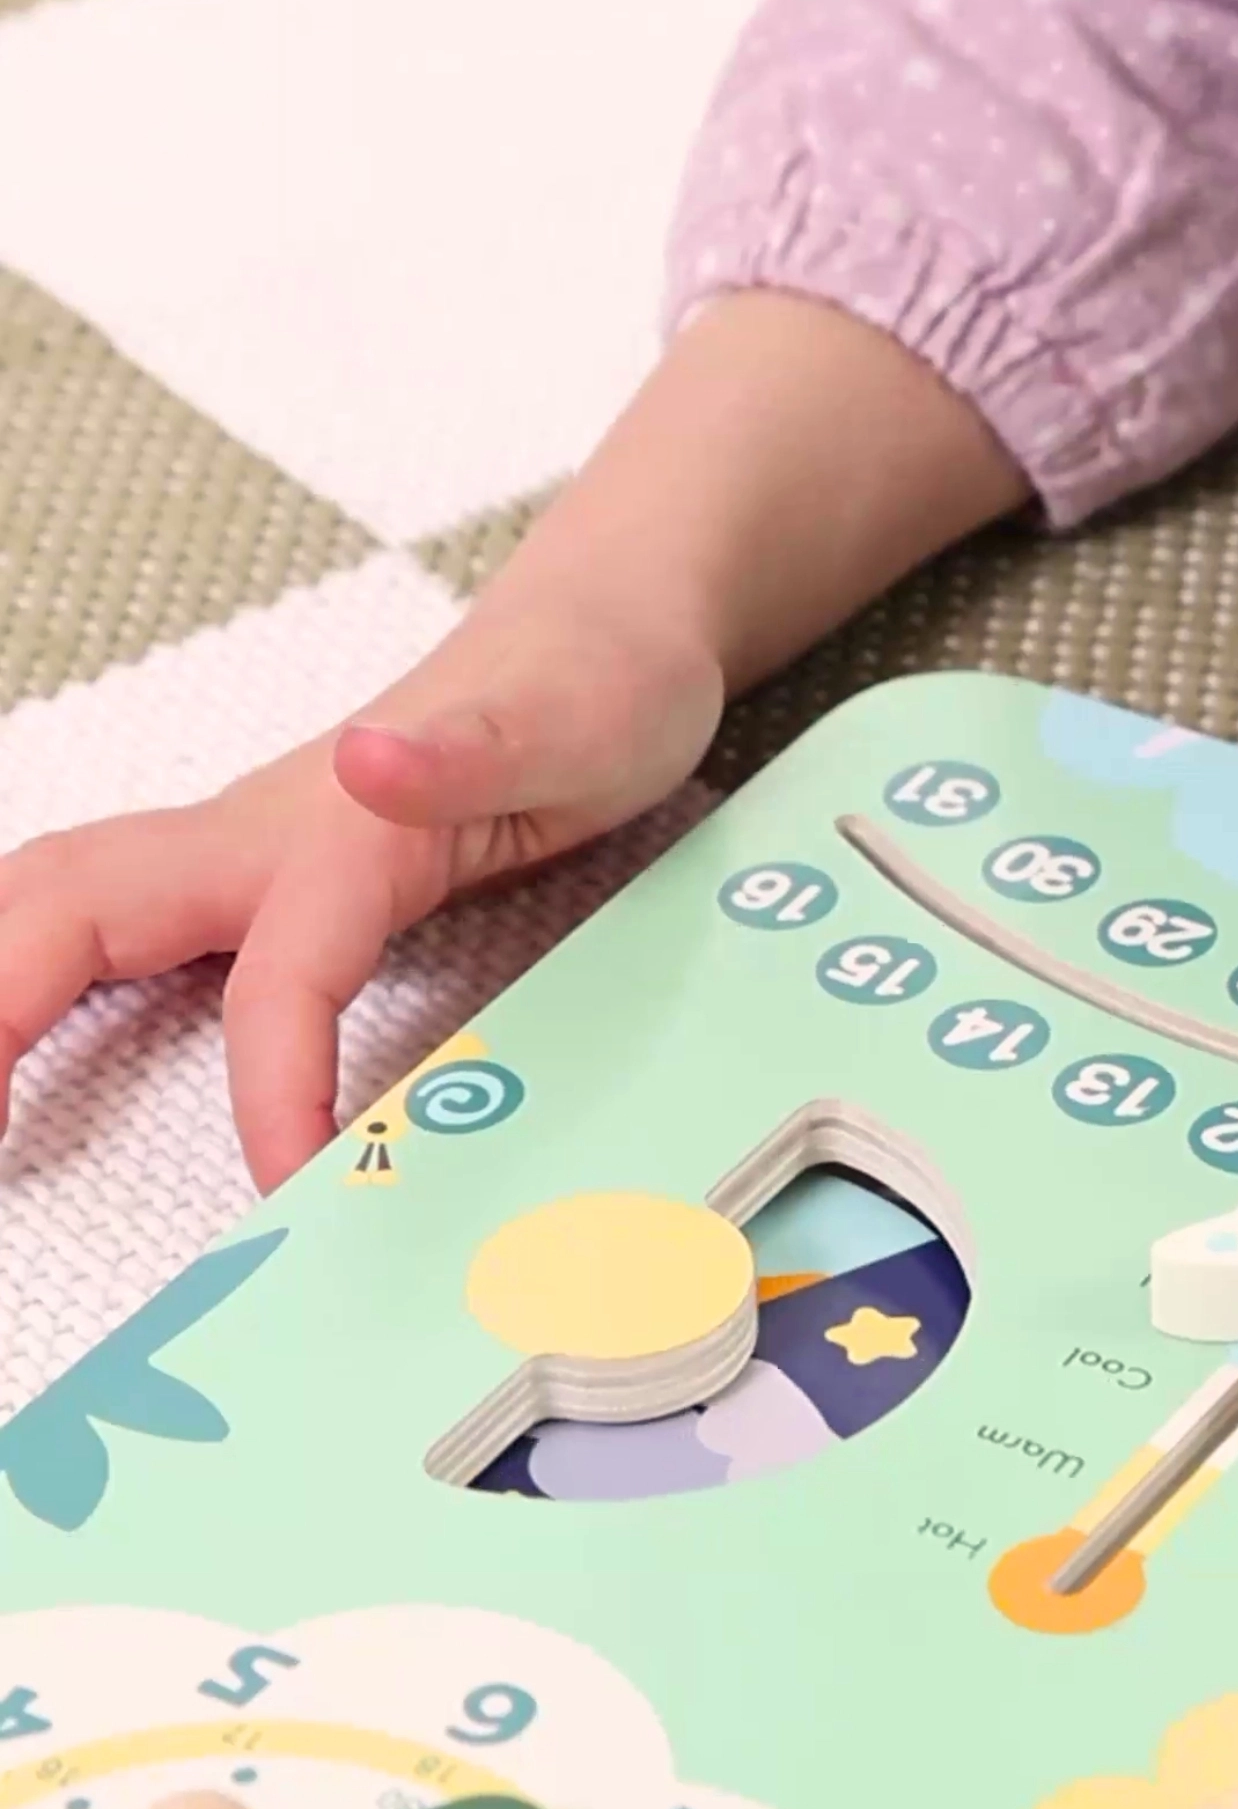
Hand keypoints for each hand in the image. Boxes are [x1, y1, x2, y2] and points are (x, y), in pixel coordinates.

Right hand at [0, 600, 723, 1192]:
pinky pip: (126, 930)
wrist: (607, 627)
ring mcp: (251, 852)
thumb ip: (471, 750)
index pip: (276, 980)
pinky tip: (17, 1041)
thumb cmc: (590, 683)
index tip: (290, 1181)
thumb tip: (369, 759)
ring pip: (69, 909)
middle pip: (69, 909)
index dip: (271, 1088)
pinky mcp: (266, 872)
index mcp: (335, 829)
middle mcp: (262, 837)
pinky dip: (43, 982)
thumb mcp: (563, 726)